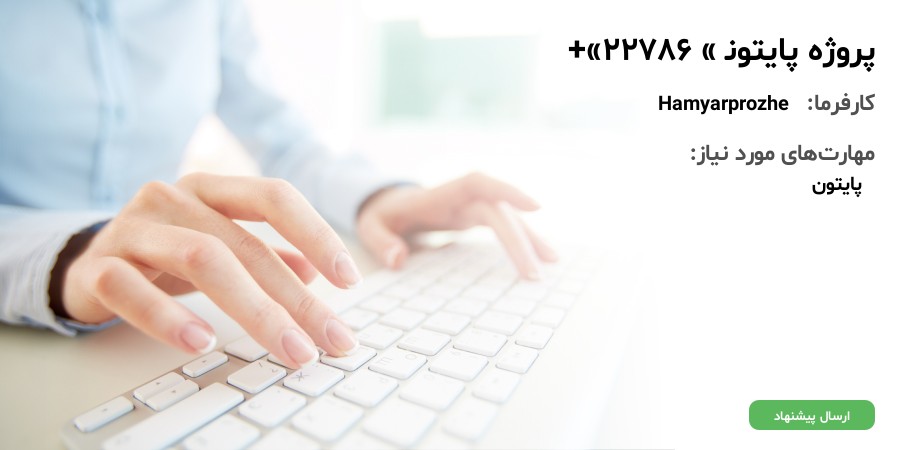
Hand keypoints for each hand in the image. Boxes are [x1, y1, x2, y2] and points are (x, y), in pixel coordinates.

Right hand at [61, 173, 360, 366]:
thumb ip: (265, 254)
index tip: (350, 278)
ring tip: (287, 348)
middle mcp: (172, 198)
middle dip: (296, 298)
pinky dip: (168, 318)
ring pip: (201, 259)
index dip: (317, 233)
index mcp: (210, 190)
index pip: (274, 197)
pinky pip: (132, 289)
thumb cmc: (165, 253)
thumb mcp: (219, 246)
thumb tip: (316, 273)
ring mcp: (133, 228)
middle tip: (329, 338)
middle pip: (245, 245)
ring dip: (253, 309)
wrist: (85, 262)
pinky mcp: (98, 266)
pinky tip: (202, 342)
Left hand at [356, 172, 557, 277]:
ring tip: (553, 262)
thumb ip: (380, 241)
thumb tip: (398, 259)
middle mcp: (463, 197)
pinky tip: (540, 258)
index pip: (479, 184)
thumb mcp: (370, 226)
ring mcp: (472, 207)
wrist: (387, 204)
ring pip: (509, 218)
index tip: (536, 207)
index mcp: (441, 194)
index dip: (507, 191)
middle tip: (535, 273)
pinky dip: (522, 241)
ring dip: (531, 238)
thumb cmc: (382, 214)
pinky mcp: (477, 218)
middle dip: (520, 239)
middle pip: (499, 211)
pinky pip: (505, 226)